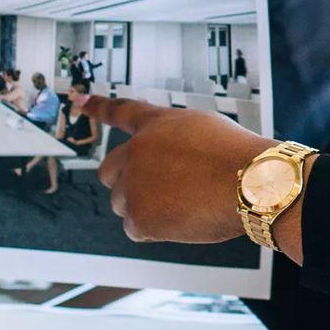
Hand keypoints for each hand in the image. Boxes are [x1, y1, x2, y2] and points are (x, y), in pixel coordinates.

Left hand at [85, 96, 274, 242]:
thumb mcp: (206, 130)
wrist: (251, 182)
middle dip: (126, 181)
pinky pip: (135, 228)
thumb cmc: (239, 158)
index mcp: (156, 125)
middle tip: (156, 190)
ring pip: (123, 203)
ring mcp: (134, 184)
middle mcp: (138, 151)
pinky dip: (156, 229)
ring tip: (184, 204)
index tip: (79, 99)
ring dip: (145, 207)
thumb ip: (173, 141)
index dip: (98, 106)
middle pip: (109, 170)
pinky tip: (183, 220)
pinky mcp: (138, 217)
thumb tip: (162, 162)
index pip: (121, 111)